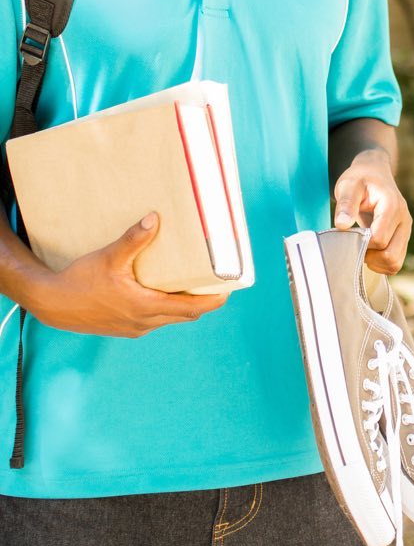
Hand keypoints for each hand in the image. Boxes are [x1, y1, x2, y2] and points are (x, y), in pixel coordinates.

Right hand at [27, 214, 227, 337]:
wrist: (51, 304)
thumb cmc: (80, 281)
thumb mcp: (109, 257)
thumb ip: (134, 239)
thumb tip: (155, 218)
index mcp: (145, 307)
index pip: (190, 308)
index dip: (212, 301)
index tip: (229, 291)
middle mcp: (144, 322)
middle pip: (185, 315)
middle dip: (204, 301)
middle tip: (218, 283)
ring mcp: (134, 327)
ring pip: (170, 318)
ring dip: (185, 305)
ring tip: (197, 285)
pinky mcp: (125, 327)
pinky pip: (155, 319)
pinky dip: (167, 308)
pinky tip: (166, 292)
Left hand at [333, 148, 411, 273]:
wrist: (375, 173)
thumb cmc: (360, 179)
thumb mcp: (348, 185)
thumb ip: (346, 203)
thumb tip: (342, 225)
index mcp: (392, 206)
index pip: (380, 239)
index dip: (361, 244)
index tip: (349, 235)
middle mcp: (404, 220)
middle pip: (391, 255)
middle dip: (369, 257)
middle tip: (355, 245)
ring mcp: (406, 230)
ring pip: (395, 263)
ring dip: (376, 263)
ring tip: (362, 249)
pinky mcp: (403, 238)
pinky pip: (396, 262)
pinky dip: (382, 265)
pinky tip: (369, 253)